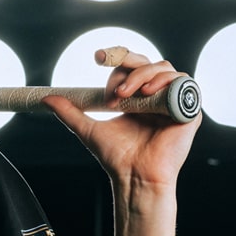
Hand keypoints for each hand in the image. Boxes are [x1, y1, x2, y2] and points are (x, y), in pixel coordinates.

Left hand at [41, 50, 200, 189]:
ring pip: (164, 68)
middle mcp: (157, 96)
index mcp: (138, 97)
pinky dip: (166, 81)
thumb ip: (70, 112)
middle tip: (112, 86)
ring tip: (125, 95)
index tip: (97, 58)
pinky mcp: (188, 110)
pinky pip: (183, 83)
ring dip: (143, 75)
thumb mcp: (88, 129)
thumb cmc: (116, 157)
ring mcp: (173, 101)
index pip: (130, 67)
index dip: (116, 61)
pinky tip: (148, 93)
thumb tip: (47, 99)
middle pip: (148, 63)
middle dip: (128, 65)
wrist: (134, 177)